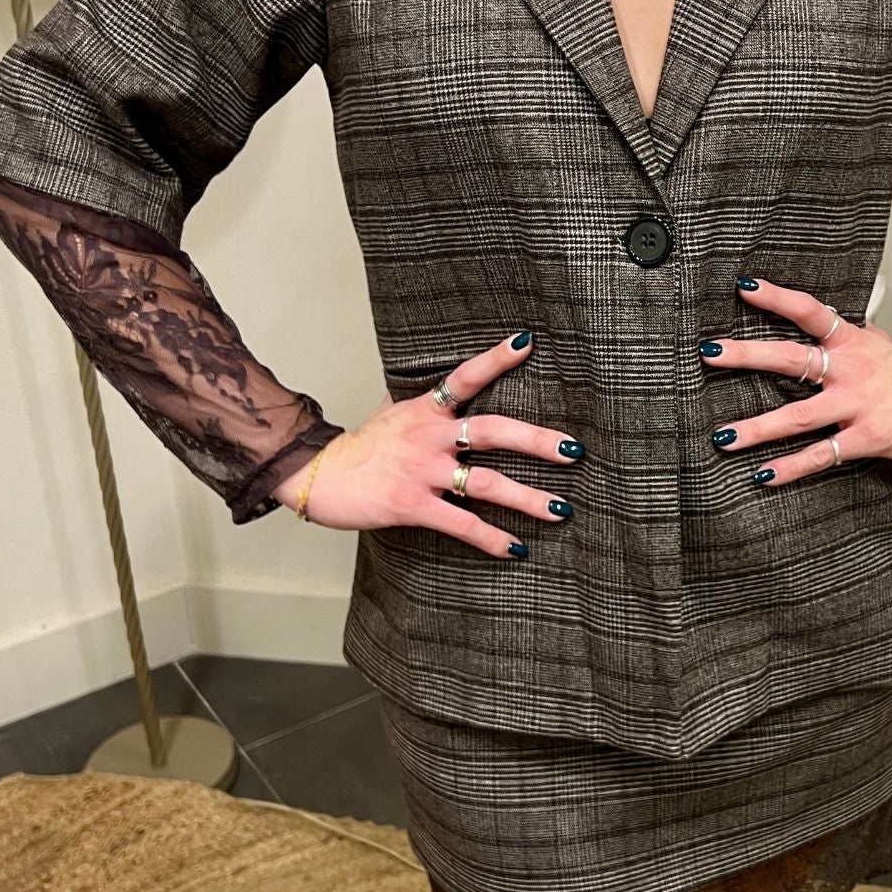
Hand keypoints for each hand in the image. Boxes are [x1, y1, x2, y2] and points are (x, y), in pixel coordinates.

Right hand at [274, 331, 584, 553]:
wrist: (316, 476)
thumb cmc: (361, 447)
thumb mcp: (390, 412)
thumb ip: (424, 401)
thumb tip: (447, 384)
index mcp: (425, 410)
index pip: (464, 377)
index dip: (495, 359)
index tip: (527, 342)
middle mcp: (429, 436)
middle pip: (491, 430)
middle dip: (536, 441)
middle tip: (574, 450)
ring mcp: (422, 471)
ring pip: (485, 483)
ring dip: (528, 498)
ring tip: (562, 509)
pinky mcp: (412, 505)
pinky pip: (460, 523)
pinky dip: (491, 537)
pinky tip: (516, 548)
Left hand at [699, 274, 891, 484]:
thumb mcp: (876, 342)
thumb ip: (846, 329)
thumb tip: (821, 313)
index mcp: (850, 341)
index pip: (810, 312)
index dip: (777, 298)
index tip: (744, 288)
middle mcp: (849, 370)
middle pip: (791, 359)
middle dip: (747, 355)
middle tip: (710, 354)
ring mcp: (855, 405)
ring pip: (798, 416)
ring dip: (757, 428)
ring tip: (723, 437)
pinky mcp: (864, 438)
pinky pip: (821, 455)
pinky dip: (790, 467)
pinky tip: (763, 474)